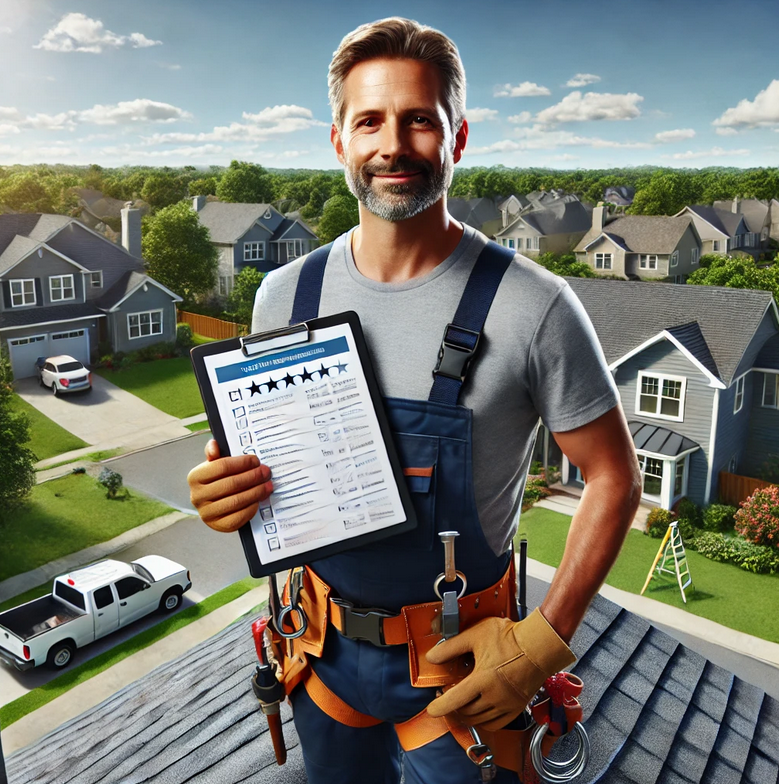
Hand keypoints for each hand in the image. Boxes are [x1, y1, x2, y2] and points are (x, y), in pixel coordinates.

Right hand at [187, 439, 272, 532]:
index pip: (222, 466)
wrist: (212, 504)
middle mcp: (197, 496)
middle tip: (266, 472)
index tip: (256, 460)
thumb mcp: (213, 465)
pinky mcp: (218, 525)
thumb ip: (214, 453)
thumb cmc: (216, 481)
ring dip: (256, 492)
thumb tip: (214, 445)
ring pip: (237, 501)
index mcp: (195, 477)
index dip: (242, 463)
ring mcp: (207, 513)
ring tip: (267, 485)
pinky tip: (258, 500)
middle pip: (231, 483)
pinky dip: (251, 507)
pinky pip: (239, 517)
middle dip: (253, 476)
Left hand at [424, 608, 574, 731]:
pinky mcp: (516, 708)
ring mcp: (507, 704)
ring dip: (466, 714)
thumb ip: (451, 647)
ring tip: (461, 702)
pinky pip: (495, 724)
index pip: (455, 700)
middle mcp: (495, 696)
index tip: (432, 709)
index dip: (440, 707)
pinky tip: (478, 710)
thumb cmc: (511, 638)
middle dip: (452, 707)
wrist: (539, 645)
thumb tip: (432, 656)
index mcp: (483, 679)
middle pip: (465, 712)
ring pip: (479, 720)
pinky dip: (483, 721)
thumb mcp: (476, 635)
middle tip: (446, 695)